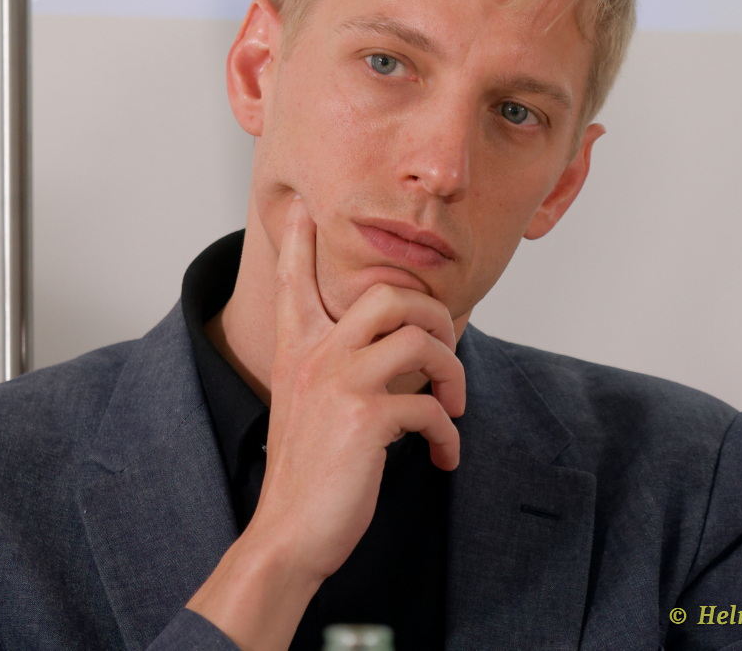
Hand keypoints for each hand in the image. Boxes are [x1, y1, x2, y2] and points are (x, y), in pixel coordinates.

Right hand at [242, 195, 465, 582]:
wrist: (289, 533)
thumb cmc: (307, 472)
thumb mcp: (310, 406)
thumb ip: (339, 369)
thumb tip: (401, 354)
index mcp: (297, 350)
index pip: (294, 280)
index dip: (299, 241)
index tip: (302, 209)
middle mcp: (315, 356)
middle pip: (388, 294)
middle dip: (434, 314)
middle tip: (446, 347)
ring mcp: (340, 383)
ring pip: (420, 341)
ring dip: (452, 373)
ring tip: (453, 404)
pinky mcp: (367, 419)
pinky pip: (431, 407)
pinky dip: (450, 433)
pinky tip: (445, 455)